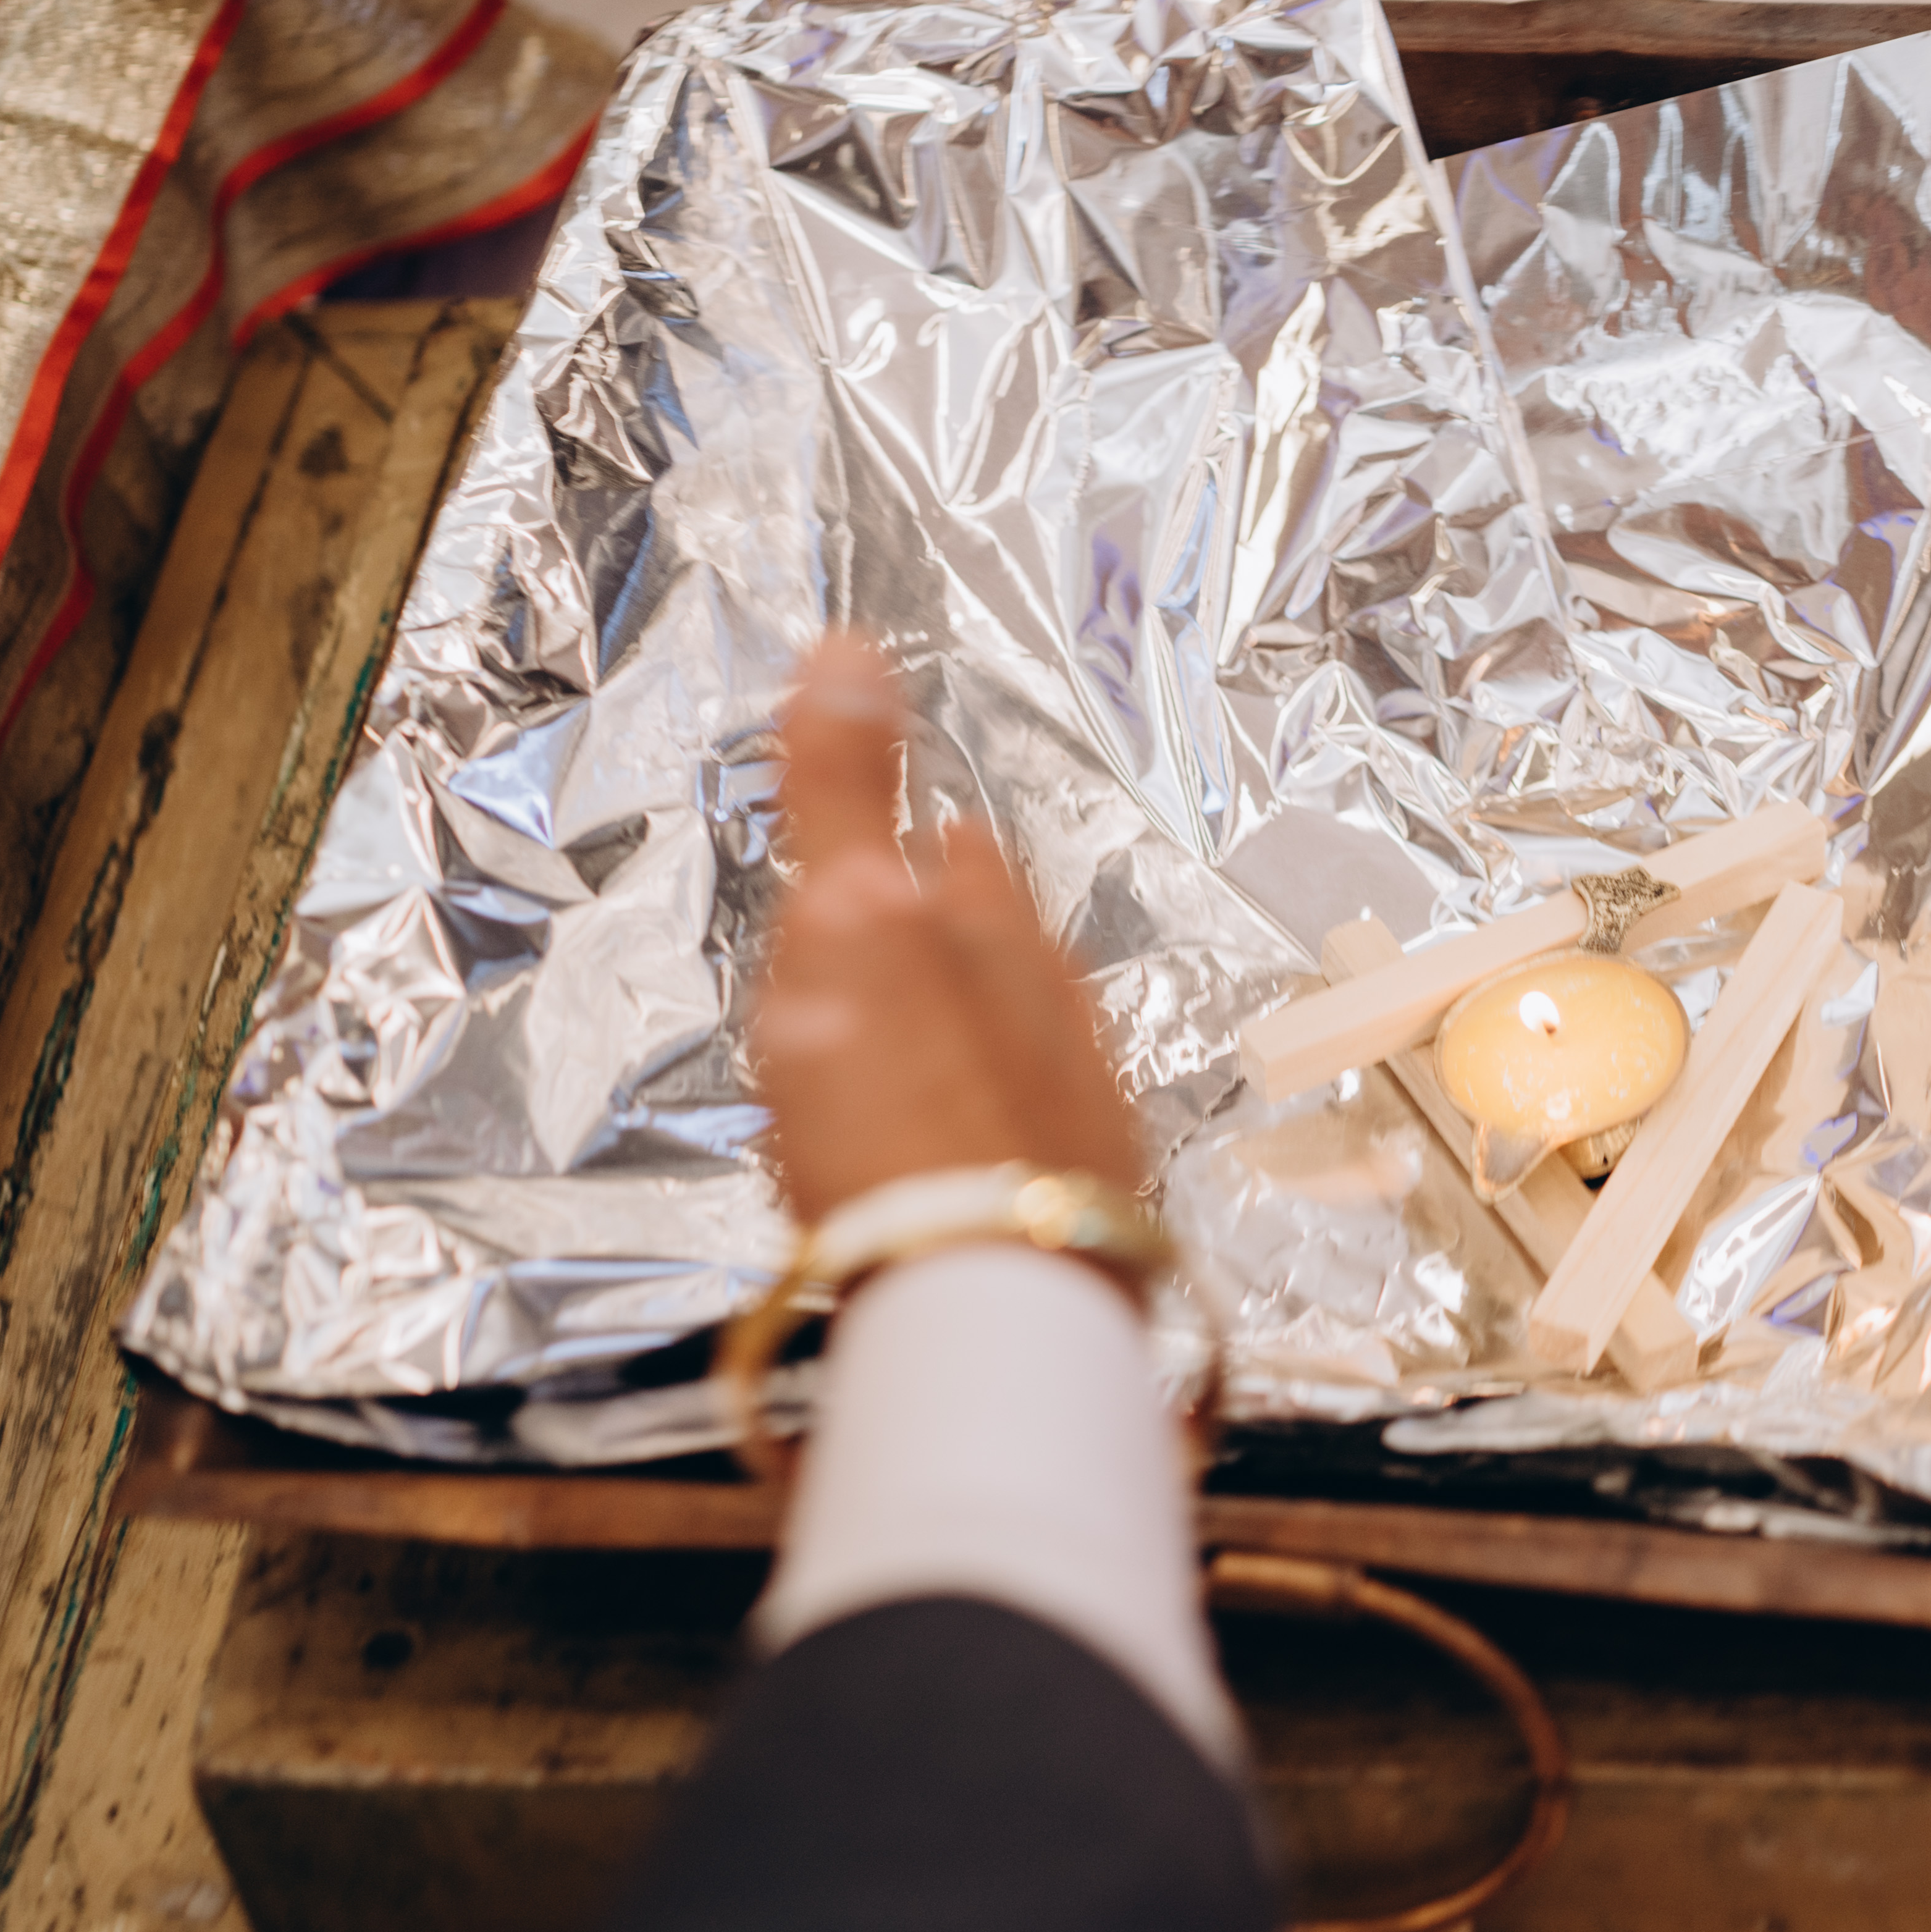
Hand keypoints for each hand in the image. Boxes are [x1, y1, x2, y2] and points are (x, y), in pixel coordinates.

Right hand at [751, 637, 1145, 1224]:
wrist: (986, 1289)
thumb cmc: (903, 1101)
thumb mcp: (854, 918)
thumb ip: (850, 790)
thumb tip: (854, 642)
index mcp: (999, 934)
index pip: (967, 858)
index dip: (934, 845)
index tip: (926, 834)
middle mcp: (1062, 1014)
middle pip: (1008, 954)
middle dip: (967, 939)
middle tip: (923, 934)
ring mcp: (1080, 1118)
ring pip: (1026, 1048)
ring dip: (980, 1039)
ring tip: (932, 1046)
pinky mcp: (1077, 1215)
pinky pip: (1023, 1148)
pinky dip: (985, 1137)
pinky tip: (961, 1164)